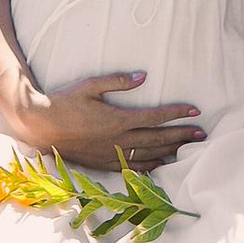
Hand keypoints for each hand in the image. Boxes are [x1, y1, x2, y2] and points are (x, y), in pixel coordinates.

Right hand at [13, 69, 204, 174]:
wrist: (41, 127)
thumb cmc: (64, 102)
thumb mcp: (90, 86)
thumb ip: (118, 82)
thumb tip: (144, 76)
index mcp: (118, 119)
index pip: (155, 117)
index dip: (177, 113)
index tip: (195, 111)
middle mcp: (118, 139)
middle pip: (158, 138)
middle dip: (181, 136)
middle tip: (202, 135)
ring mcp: (111, 154)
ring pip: (148, 154)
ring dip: (170, 151)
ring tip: (188, 149)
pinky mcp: (103, 164)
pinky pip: (132, 167)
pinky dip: (150, 165)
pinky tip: (161, 164)